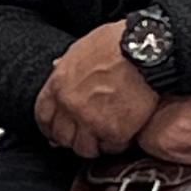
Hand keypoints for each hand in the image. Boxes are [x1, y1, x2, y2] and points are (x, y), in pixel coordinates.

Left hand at [34, 21, 160, 157]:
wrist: (147, 51)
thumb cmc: (119, 43)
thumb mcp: (83, 47)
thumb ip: (69, 63)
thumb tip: (58, 66)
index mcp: (59, 84)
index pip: (43, 116)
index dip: (50, 126)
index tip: (57, 130)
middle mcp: (70, 105)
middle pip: (62, 136)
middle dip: (72, 138)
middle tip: (85, 135)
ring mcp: (91, 120)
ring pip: (84, 148)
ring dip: (94, 145)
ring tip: (104, 139)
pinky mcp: (114, 131)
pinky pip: (111, 148)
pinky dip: (117, 144)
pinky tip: (123, 135)